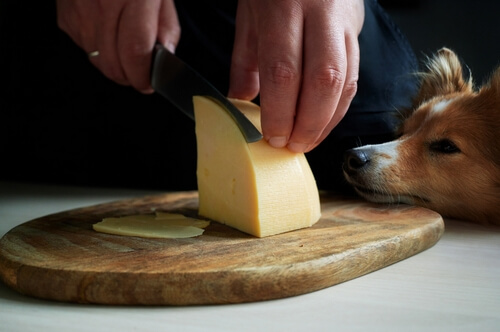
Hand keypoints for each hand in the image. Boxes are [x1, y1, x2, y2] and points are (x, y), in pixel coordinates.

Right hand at [56, 0, 180, 93]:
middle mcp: (103, 5)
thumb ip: (167, 26)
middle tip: (140, 75)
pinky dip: (99, 51)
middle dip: (130, 78)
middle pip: (113, 64)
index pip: (135, 51)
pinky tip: (108, 35)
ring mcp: (80, 11)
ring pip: (97, 61)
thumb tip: (166, 57)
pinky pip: (84, 47)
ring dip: (115, 66)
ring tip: (126, 52)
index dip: (142, 76)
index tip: (149, 84)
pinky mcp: (65, 16)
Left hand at [228, 0, 364, 151]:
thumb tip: (239, 100)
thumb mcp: (250, 13)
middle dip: (307, 123)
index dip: (280, 111)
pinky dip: (339, 106)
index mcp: (283, 7)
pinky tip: (325, 122)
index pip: (283, 71)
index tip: (272, 136)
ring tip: (308, 141)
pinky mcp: (356, 32)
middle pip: (321, 81)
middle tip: (293, 146)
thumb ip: (244, 60)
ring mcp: (342, 23)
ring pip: (344, 81)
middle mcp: (318, 14)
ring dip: (327, 121)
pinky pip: (354, 76)